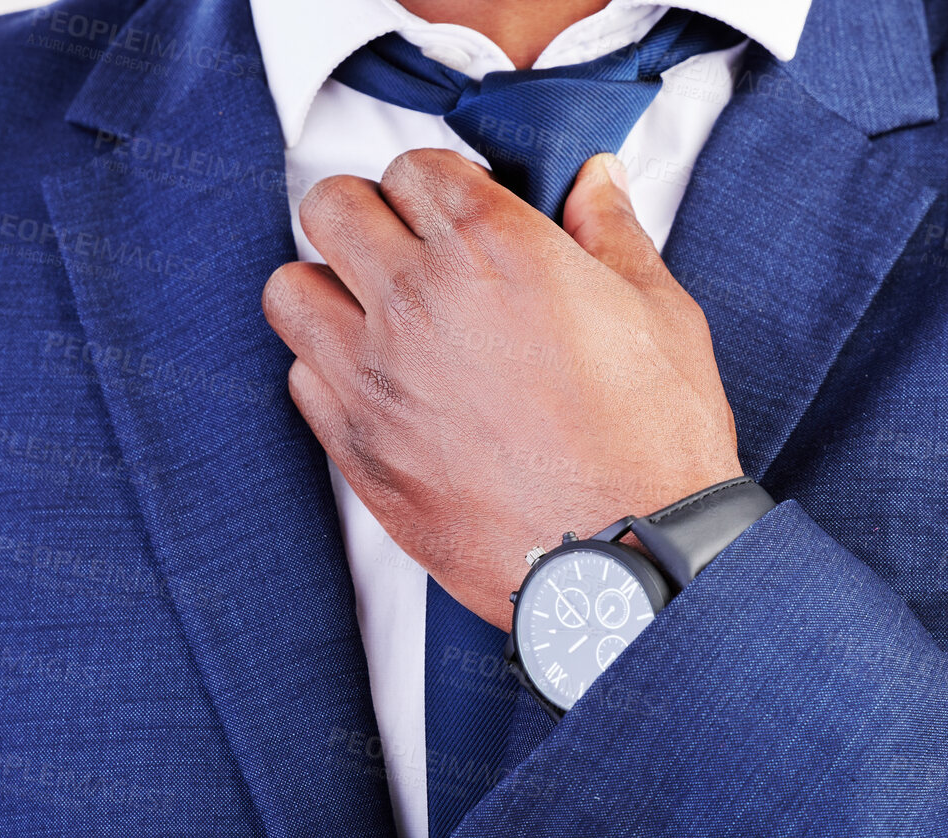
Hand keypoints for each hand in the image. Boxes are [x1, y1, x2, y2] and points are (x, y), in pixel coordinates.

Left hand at [263, 149, 742, 630]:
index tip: (458, 212)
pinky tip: (383, 385)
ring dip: (329, 289)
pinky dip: (330, 372)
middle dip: (371, 218)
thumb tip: (592, 185)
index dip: (439, 186)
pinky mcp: (356, 447)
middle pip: (332, 207)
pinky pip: (300, 377)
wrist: (624, 560)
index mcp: (494, 248)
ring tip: (377, 314)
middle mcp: (419, 301)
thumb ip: (610, 233)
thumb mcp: (658, 313)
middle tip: (408, 249)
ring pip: (290, 288)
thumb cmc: (649, 448)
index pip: (414, 166)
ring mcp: (375, 375)